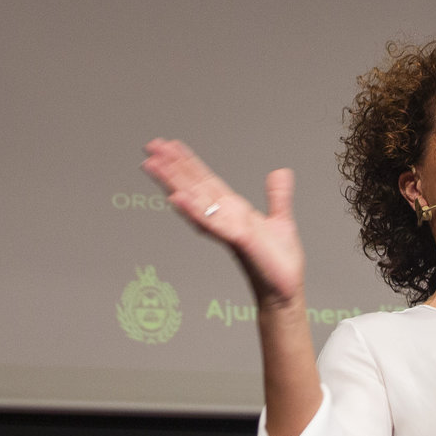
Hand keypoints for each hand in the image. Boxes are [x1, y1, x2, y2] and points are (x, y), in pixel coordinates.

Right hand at [141, 139, 303, 309]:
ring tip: (152, 164)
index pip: (205, 180)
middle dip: (171, 166)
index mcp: (232, 210)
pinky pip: (210, 223)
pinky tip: (176, 197)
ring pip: (194, 200)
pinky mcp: (236, 240)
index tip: (169, 145)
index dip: (187, 162)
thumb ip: (278, 196)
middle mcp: (223, 217)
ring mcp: (226, 228)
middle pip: (192, 186)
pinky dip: (193, 210)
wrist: (284, 290)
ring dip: (172, 182)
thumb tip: (281, 172)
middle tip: (150, 147)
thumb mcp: (280, 221)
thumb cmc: (278, 263)